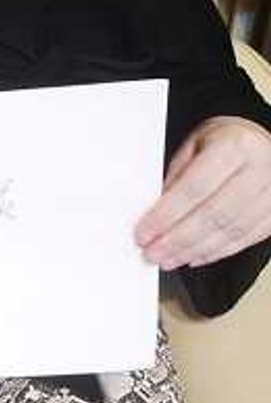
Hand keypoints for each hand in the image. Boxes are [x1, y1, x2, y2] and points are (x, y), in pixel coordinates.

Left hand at [135, 115, 270, 269]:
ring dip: (193, 250)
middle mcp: (260, 168)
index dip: (166, 216)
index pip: (194, 188)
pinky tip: (193, 257)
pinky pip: (246, 239)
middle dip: (177, 240)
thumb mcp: (194, 146)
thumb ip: (176, 177)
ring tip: (168, 259)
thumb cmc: (226, 142)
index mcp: (235, 146)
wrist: (260, 143)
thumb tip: (154, 213)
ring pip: (231, 231)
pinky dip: (216, 252)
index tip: (144, 233)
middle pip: (214, 214)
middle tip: (152, 252)